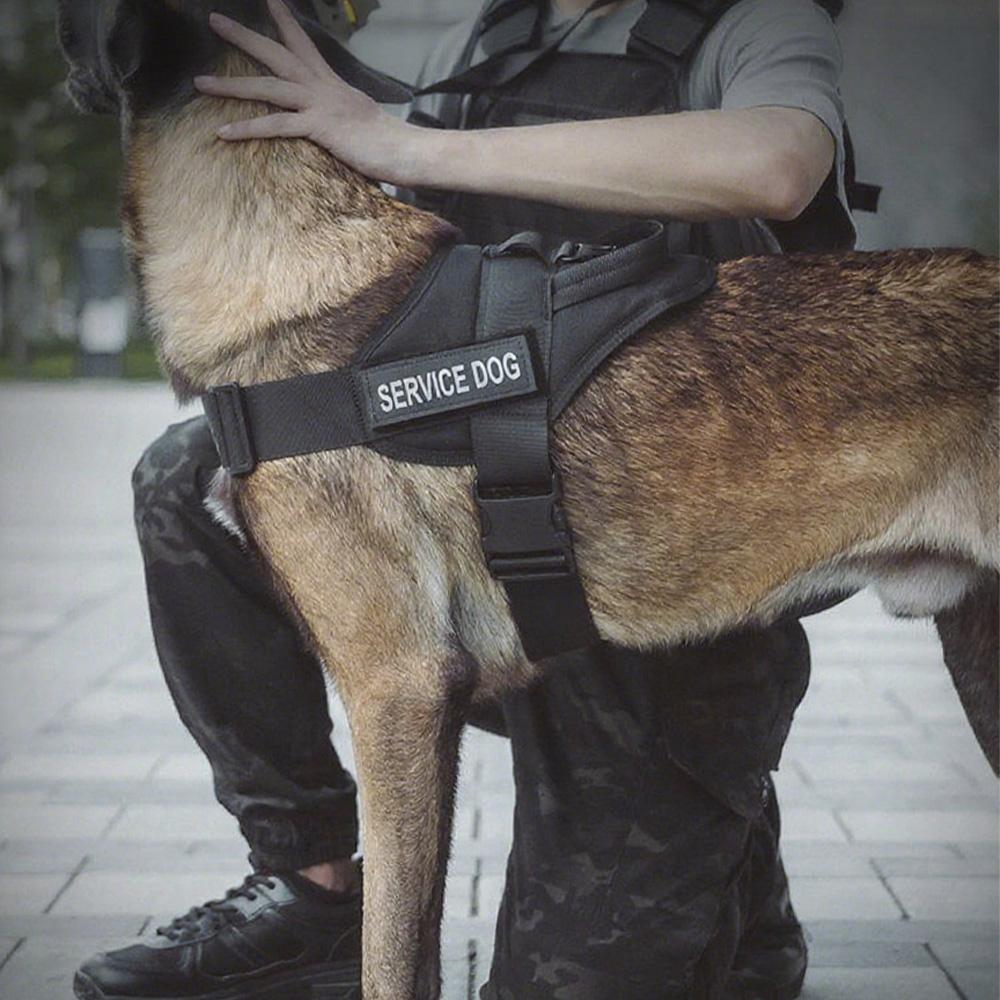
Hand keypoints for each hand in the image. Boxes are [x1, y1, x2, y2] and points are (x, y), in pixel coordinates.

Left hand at [196, 0, 422, 183]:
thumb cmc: (385, 141)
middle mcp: (322, 86)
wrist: (403, 150)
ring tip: (200, 82)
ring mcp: (319, 104)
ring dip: (231, 84)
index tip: (269, 0)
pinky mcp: (318, 127)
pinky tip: (222, 132)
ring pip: (267, 86)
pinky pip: (275, 125)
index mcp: (331, 82)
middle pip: (277, 53)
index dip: (284, 21)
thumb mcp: (359, 117)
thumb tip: (334, 119)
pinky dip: (247, 127)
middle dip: (244, 36)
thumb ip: (340, 112)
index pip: (304, 44)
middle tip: (214, 19)